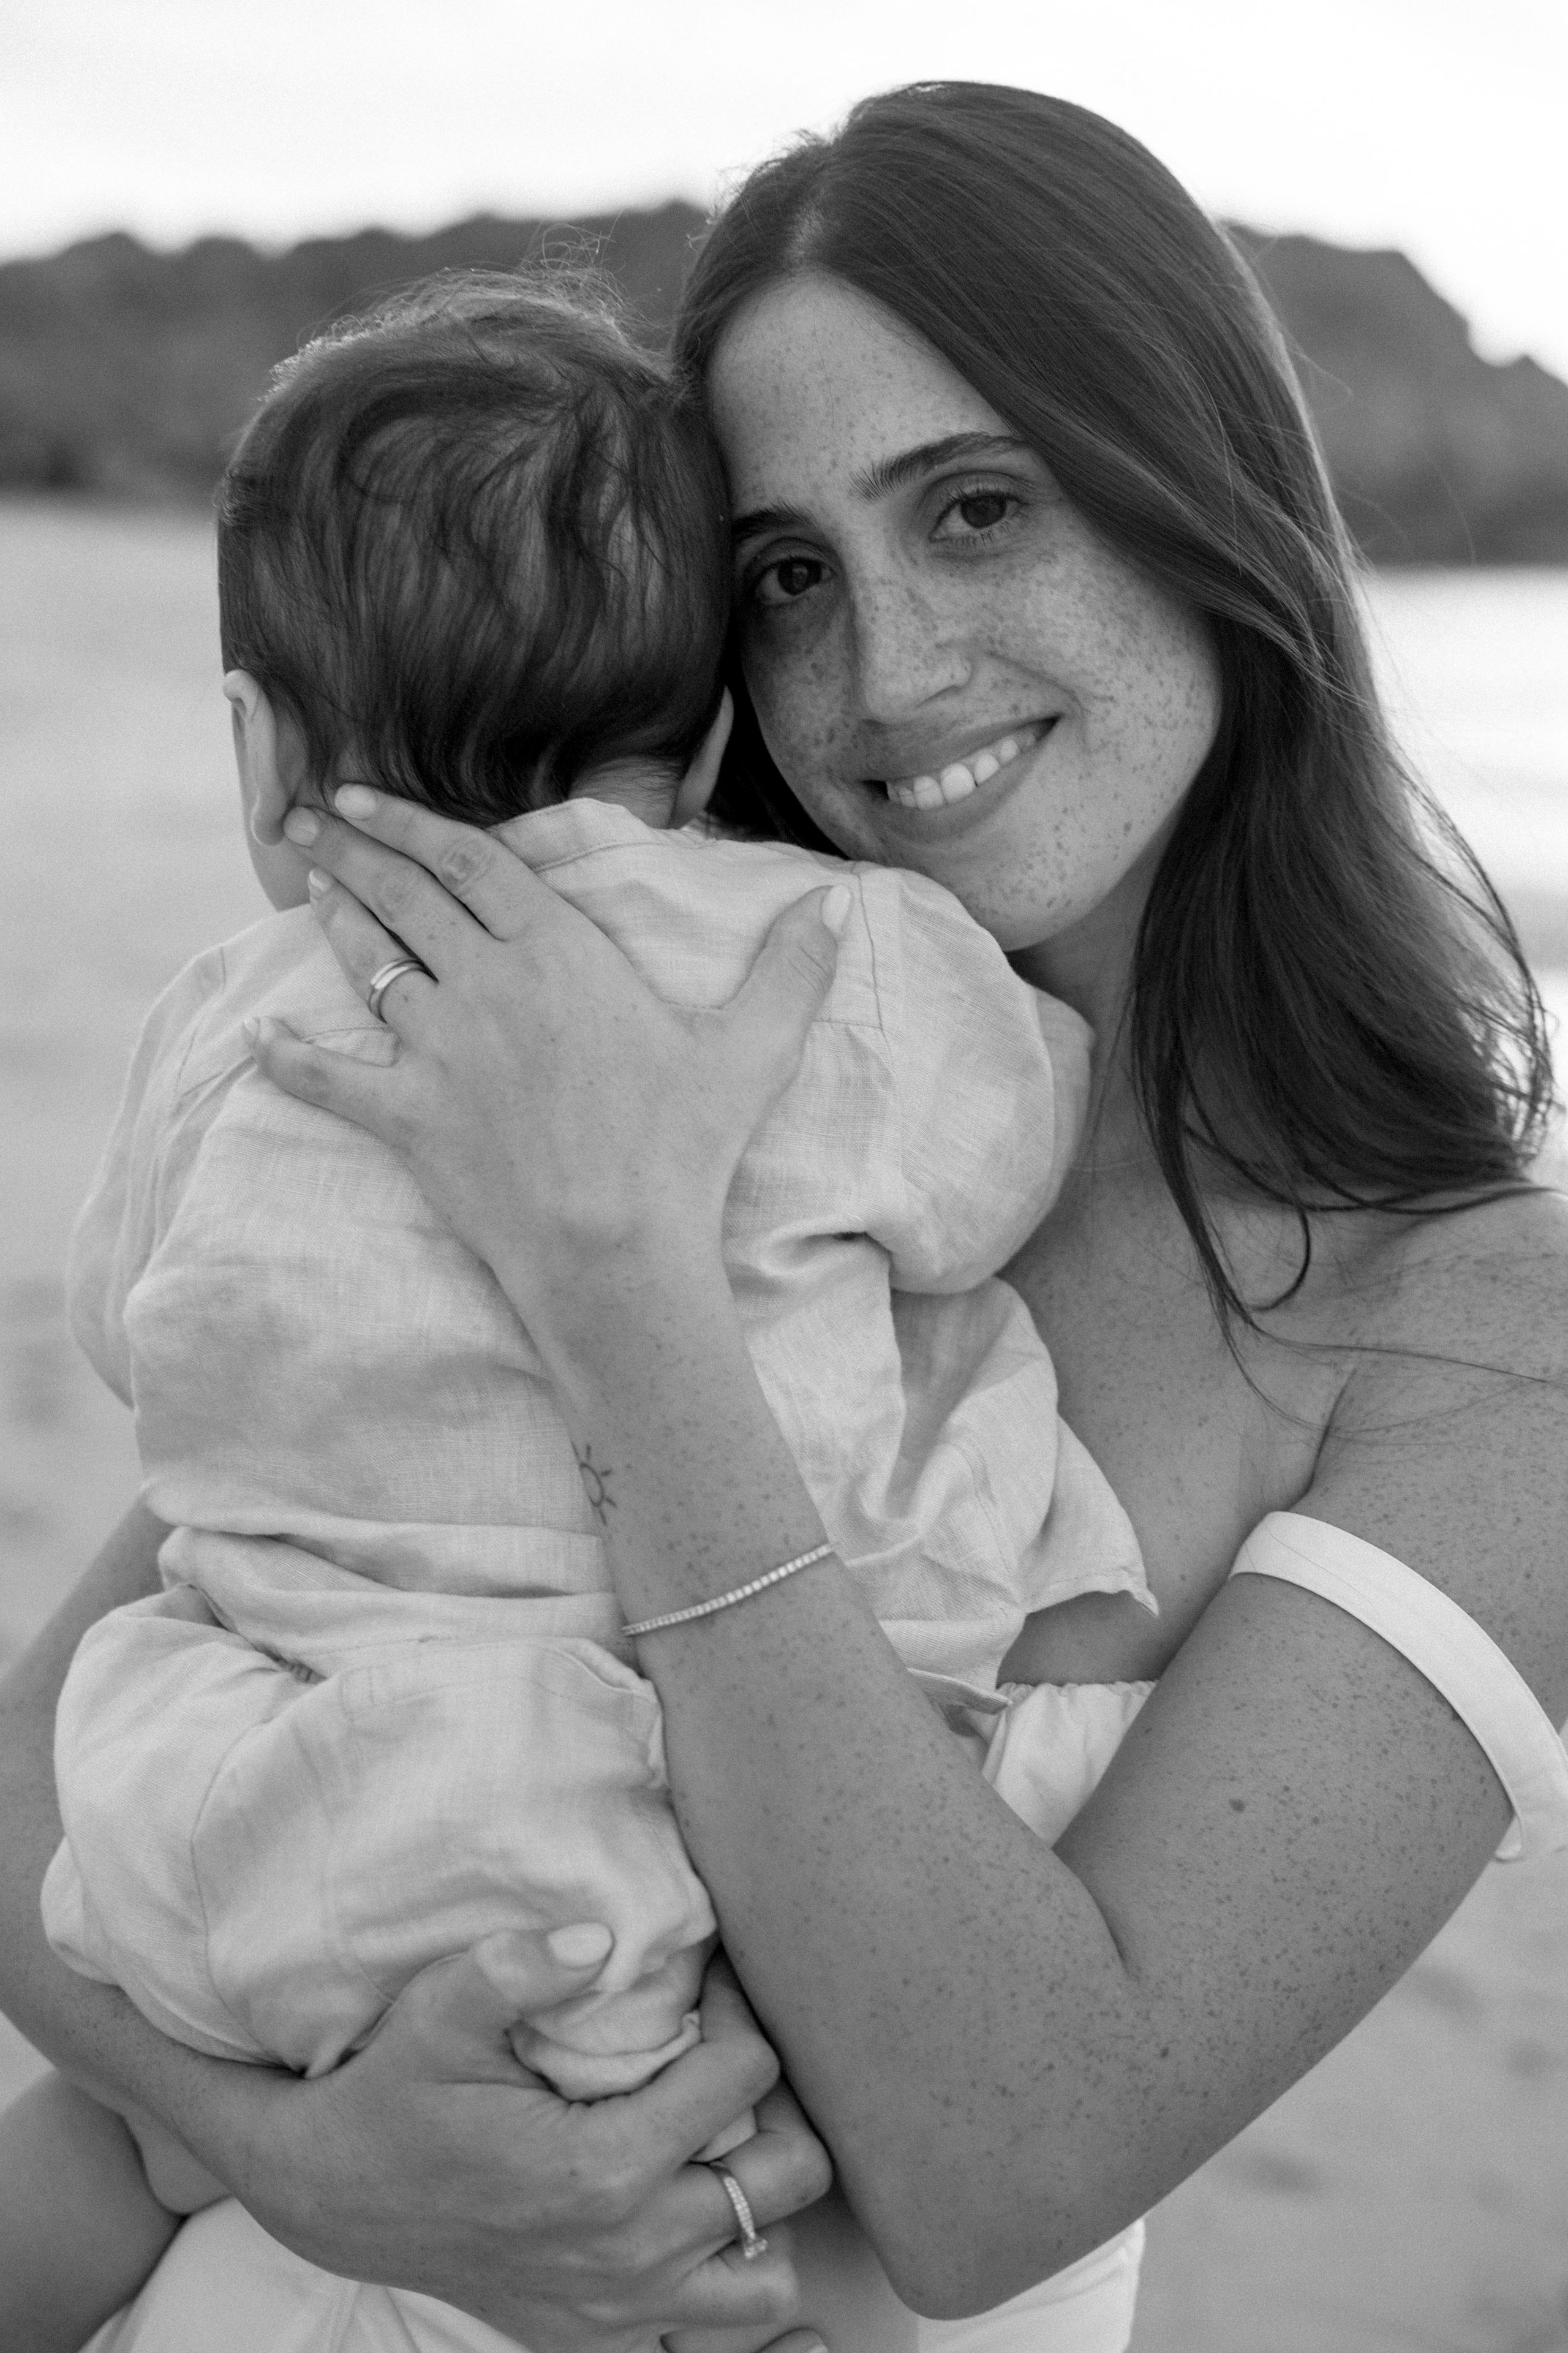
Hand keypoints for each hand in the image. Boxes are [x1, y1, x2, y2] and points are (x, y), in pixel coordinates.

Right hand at [223, 1929, 829, 2350]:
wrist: (329, 2193)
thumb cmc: (391, 2091)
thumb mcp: (440, 2010)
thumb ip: (519, 1965)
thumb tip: (600, 1939)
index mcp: (603, 2170)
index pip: (744, 2077)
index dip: (741, 2011)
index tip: (711, 1986)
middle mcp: (629, 2254)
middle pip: (788, 2178)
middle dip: (781, 2105)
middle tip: (733, 2058)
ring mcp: (618, 2312)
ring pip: (770, 2279)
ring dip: (767, 2211)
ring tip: (728, 2148)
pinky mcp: (596, 2340)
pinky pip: (709, 2350)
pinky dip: (738, 2310)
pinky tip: (726, 2247)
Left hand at [250, 792, 846, 1324]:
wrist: (617, 1252)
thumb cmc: (684, 1150)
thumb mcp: (753, 1052)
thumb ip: (789, 972)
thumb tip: (832, 904)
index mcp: (558, 953)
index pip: (470, 861)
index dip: (410, 821)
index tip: (361, 796)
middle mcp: (486, 985)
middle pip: (404, 897)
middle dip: (350, 850)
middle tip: (305, 821)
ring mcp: (439, 1051)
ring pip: (366, 965)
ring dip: (333, 922)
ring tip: (309, 890)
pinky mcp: (409, 1119)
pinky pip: (330, 1081)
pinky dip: (291, 1061)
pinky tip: (259, 1042)